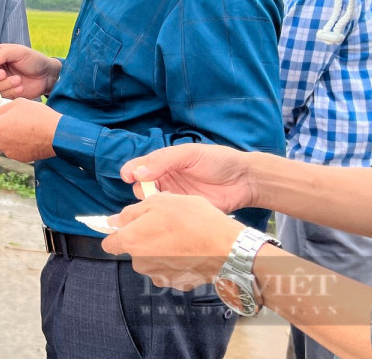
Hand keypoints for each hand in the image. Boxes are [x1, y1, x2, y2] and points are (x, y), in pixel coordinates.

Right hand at [0, 43, 59, 98]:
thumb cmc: (34, 60)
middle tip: (3, 74)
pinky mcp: (6, 93)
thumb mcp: (20, 52)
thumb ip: (4, 54)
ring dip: (5, 84)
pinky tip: (20, 88)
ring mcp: (1, 82)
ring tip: (18, 80)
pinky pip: (1, 96)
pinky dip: (10, 92)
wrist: (47, 76)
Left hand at [0, 98, 58, 162]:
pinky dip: (17, 143)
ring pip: (3, 142)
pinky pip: (14, 148)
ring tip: (22, 126)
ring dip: (8, 135)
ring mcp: (10, 152)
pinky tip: (29, 135)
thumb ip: (2, 109)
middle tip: (6, 118)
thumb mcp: (18, 104)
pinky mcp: (20, 158)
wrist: (57, 134)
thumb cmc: (38, 116)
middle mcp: (0, 143)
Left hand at [101, 193, 242, 290]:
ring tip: (182, 236)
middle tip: (166, 223)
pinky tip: (191, 250)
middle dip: (146, 238)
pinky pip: (172, 269)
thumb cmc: (191, 219)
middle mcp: (140, 263)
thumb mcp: (159, 202)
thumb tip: (114, 221)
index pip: (110, 243)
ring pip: (154, 260)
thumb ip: (131, 213)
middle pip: (135, 250)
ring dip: (163, 250)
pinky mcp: (178, 283)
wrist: (224, 247)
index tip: (127, 226)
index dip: (116, 233)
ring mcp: (159, 276)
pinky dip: (178, 261)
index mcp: (132, 241)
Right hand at [119, 144, 255, 213]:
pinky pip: (167, 217)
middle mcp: (166, 180)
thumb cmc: (218, 161)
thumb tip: (139, 172)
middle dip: (140, 191)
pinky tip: (166, 217)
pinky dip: (162, 218)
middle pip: (142, 188)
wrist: (244, 181)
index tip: (127, 177)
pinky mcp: (183, 213)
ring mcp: (174, 198)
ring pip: (152, 204)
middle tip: (147, 195)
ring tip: (159, 206)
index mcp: (165, 163)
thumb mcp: (190, 154)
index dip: (131, 171)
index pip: (140, 167)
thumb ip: (164, 161)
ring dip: (151, 206)